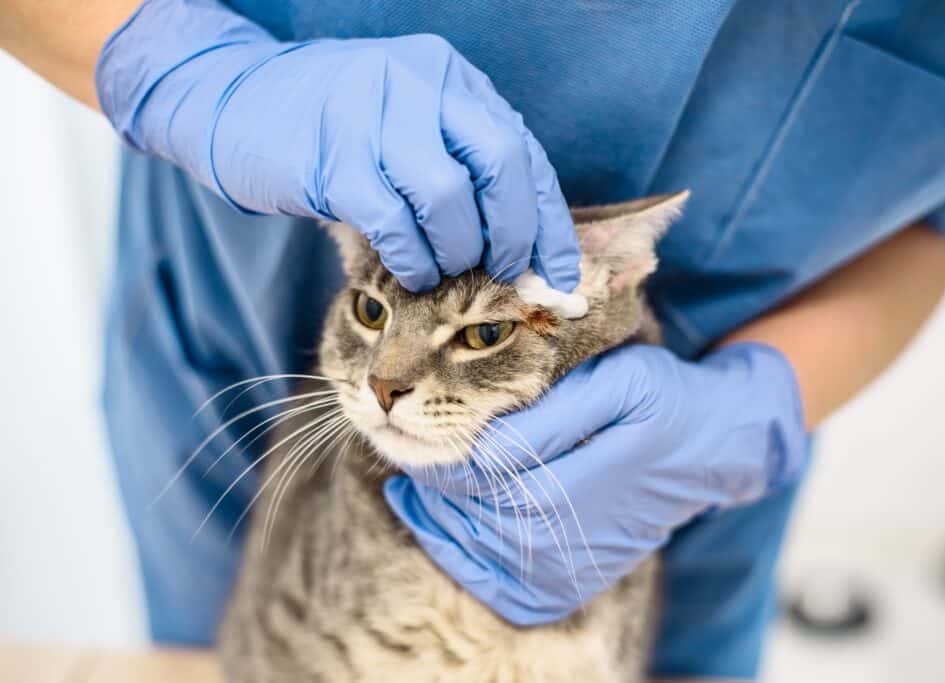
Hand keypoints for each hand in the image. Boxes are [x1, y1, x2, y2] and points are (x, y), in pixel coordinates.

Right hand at [96, 0, 578, 291]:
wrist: (234, 100)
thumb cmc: (335, 132)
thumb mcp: (410, 130)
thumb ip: (464, 175)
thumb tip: (525, 257)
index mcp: (451, 79)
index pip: (524, 153)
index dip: (548, 223)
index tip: (563, 278)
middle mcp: (420, 83)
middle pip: (500, 165)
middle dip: (512, 235)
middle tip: (505, 276)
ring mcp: (373, 113)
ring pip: (448, 197)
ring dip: (456, 252)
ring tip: (441, 270)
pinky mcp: (331, 156)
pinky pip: (393, 221)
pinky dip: (411, 258)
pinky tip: (408, 270)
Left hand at [383, 343, 807, 624]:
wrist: (713, 449)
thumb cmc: (662, 400)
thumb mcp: (618, 384)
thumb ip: (550, 415)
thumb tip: (484, 442)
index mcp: (582, 474)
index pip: (485, 469)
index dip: (439, 449)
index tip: (406, 423)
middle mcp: (573, 532)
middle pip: (474, 511)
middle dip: (429, 480)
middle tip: (393, 443)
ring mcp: (573, 565)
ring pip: (479, 550)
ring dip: (433, 519)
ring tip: (406, 484)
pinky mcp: (574, 581)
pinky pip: (502, 586)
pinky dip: (459, 560)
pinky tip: (434, 528)